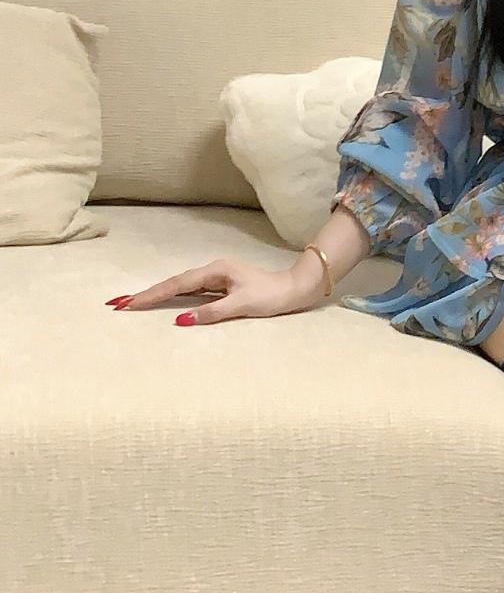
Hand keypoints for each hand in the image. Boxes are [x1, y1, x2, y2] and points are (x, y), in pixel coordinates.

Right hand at [104, 258, 316, 324]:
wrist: (296, 288)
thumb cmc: (272, 296)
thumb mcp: (242, 306)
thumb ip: (211, 313)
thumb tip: (181, 320)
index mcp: (216, 271)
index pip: (177, 284)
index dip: (152, 295)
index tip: (129, 303)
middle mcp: (214, 271)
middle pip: (174, 283)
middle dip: (147, 293)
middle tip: (118, 303)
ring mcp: (217, 278)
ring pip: (181, 286)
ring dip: (159, 294)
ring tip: (134, 303)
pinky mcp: (222, 286)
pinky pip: (191, 291)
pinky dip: (174, 296)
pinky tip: (164, 301)